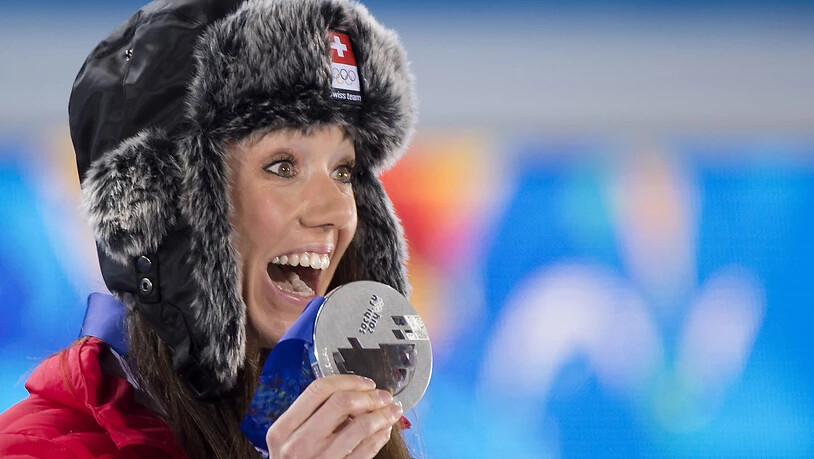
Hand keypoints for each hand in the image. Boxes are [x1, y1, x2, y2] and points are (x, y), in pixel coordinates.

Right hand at [265, 375, 402, 457]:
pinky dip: (380, 436)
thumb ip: (310, 416)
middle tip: (384, 396)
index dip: (348, 381)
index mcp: (284, 428)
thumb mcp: (289, 438)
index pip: (319, 390)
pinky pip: (366, 450)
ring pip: (360, 426)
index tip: (365, 383)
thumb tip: (352, 394)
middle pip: (342, 403)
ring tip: (392, 411)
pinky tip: (384, 430)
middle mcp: (300, 443)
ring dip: (382, 415)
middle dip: (369, 396)